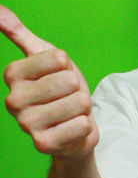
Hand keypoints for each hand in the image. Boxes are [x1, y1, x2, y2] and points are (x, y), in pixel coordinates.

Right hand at [0, 6, 98, 157]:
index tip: (58, 76)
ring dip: (81, 108)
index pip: (58, 58)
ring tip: (69, 113)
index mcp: (12, 74)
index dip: (67, 66)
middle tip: (66, 97)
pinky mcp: (43, 145)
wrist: (72, 127)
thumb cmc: (60, 90)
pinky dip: (84, 126)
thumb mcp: (44, 56)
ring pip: (78, 102)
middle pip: (69, 81)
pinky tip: (70, 129)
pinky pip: (82, 125)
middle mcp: (13, 100)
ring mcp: (26, 125)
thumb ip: (20, 33)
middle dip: (76, 89)